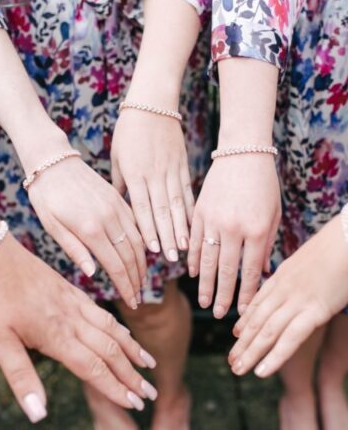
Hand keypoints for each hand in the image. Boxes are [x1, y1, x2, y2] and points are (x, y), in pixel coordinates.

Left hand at [0, 221, 156, 423]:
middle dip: (132, 374)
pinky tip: (123, 333)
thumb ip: (21, 377)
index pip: (94, 367)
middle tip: (150, 393)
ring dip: (132, 349)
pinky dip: (118, 327)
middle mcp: (73, 319)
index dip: (115, 388)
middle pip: (110, 350)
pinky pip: (103, 312)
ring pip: (112, 328)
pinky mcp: (73, 291)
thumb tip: (38, 414)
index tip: (135, 403)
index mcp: (57, 334)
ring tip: (148, 363)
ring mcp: (75, 302)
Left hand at [28, 155, 146, 309]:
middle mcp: (110, 218)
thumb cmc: (47, 196)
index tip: (133, 302)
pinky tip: (141, 253)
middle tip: (139, 296)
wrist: (54, 162)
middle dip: (137, 279)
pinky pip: (137, 224)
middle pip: (131, 256)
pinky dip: (143, 242)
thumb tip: (93, 273)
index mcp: (91, 228)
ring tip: (141, 279)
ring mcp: (117, 207)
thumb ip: (75, 250)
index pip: (116, 265)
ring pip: (139, 240)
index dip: (126, 286)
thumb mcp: (52, 226)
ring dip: (142, 262)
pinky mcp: (119, 199)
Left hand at [111, 109, 193, 260]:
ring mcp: (171, 170)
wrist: (152, 103)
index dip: (149, 231)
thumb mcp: (116, 156)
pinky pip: (187, 190)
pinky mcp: (182, 165)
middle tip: (173, 259)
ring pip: (177, 204)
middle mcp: (154, 175)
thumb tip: (118, 205)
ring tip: (185, 247)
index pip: (142, 208)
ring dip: (181, 227)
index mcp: (135, 174)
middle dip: (167, 236)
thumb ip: (119, 183)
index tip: (154, 251)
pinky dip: (190, 208)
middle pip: (162, 211)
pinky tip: (194, 223)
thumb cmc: (128, 130)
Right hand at [188, 154, 280, 317]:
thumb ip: (267, 242)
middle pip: (226, 270)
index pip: (251, 270)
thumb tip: (262, 270)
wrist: (242, 152)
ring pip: (207, 259)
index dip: (247, 293)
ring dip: (205, 283)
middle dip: (223, 295)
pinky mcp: (199, 211)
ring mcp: (213, 220)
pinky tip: (192, 272)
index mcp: (256, 229)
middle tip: (219, 314)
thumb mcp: (274, 213)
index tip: (243, 310)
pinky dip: (193, 258)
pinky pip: (193, 241)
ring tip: (204, 301)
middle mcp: (233, 228)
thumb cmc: (264, 183)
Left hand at [228, 215, 347, 377]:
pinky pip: (290, 338)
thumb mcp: (307, 259)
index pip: (257, 303)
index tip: (236, 334)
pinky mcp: (314, 310)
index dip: (245, 321)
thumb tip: (298, 281)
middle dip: (242, 343)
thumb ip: (297, 274)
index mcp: (281, 276)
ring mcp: (296, 300)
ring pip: (266, 332)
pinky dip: (274, 357)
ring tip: (238, 370)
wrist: (346, 239)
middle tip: (231, 360)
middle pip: (256, 320)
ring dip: (250, 353)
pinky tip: (261, 371)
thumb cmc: (333, 247)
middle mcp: (283, 289)